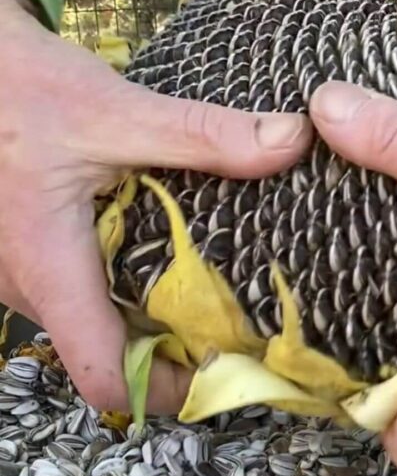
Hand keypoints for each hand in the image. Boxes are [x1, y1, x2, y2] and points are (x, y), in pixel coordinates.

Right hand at [0, 0, 311, 412]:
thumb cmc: (19, 87)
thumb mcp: (116, 110)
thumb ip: (203, 135)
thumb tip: (290, 143)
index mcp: (49, 269)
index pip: (108, 378)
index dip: (171, 388)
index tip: (228, 363)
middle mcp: (27, 286)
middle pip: (110, 354)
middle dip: (177, 345)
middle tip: (241, 316)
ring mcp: (19, 273)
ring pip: (94, 320)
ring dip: (150, 310)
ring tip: (212, 279)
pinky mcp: (23, 252)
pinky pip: (78, 288)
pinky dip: (122, 282)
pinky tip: (162, 245)